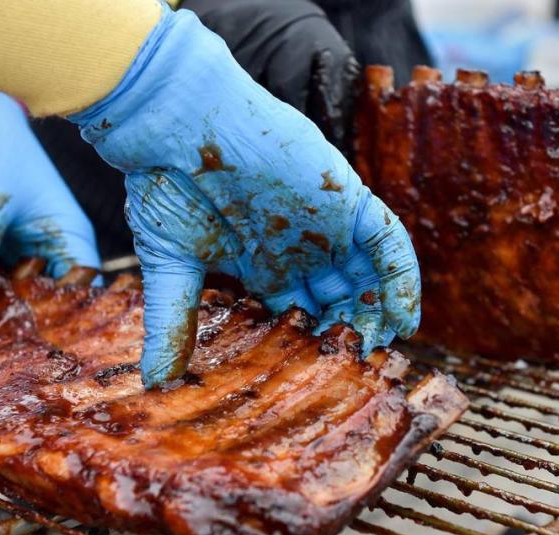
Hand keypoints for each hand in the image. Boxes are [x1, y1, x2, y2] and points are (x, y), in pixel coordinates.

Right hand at [69, 7, 420, 386]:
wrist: (176, 125)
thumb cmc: (166, 186)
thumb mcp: (168, 266)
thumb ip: (171, 322)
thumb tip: (153, 383)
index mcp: (261, 263)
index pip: (298, 313)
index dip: (311, 346)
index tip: (321, 385)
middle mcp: (298, 247)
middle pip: (337, 300)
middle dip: (348, 334)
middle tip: (358, 373)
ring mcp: (325, 224)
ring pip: (367, 276)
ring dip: (378, 312)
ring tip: (382, 351)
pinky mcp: (346, 198)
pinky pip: (388, 241)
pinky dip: (401, 278)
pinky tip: (404, 318)